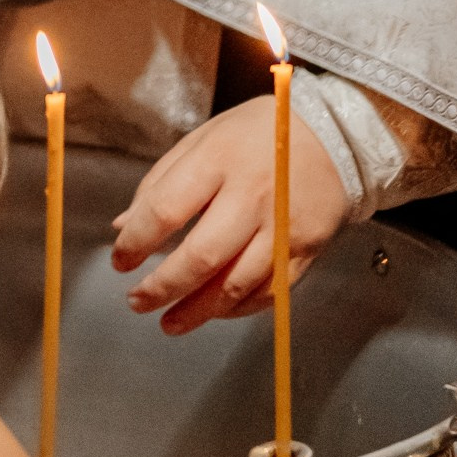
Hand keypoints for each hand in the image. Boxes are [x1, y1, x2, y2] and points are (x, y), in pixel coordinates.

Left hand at [110, 100, 350, 334]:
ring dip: (197, 311)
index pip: (165, 210)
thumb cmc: (259, 134)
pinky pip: (268, 293)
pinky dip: (237, 309)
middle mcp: (251, 197)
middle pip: (201, 257)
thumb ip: (161, 181)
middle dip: (163, 287)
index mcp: (218, 161)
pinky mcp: (306, 251)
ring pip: (235, 285)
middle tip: (137, 301)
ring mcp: (282, 227)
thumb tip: (125, 225)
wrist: (335, 136)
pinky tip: (214, 312)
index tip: (120, 261)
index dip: (136, 242)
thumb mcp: (204, 138)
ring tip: (169, 323)